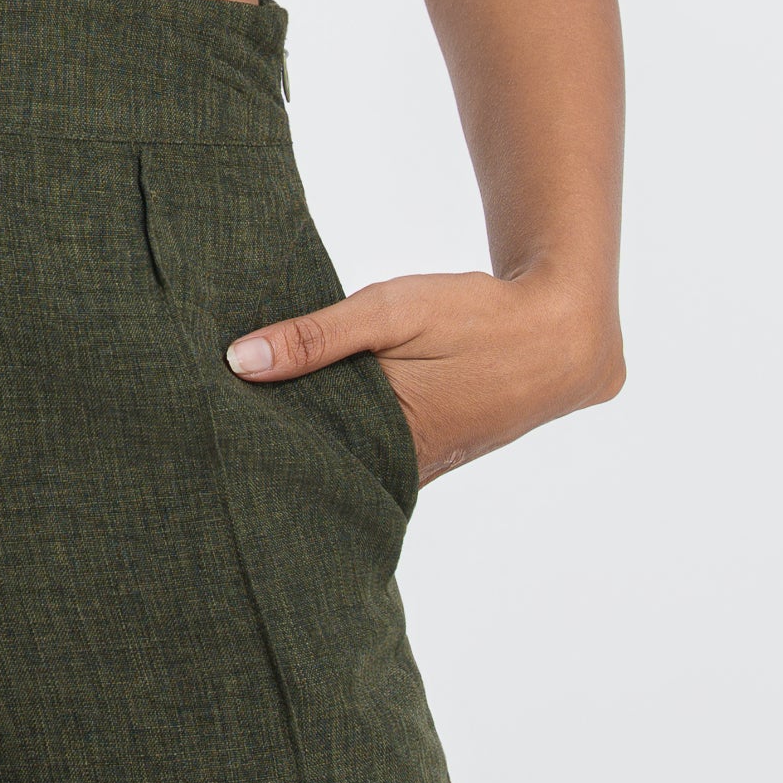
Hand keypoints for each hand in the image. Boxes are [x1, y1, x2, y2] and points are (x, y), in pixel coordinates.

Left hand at [223, 265, 623, 484]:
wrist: (566, 334)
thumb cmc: (478, 317)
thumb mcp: (392, 312)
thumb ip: (317, 337)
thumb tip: (239, 361)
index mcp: (390, 442)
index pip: (303, 455)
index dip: (261, 438)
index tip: (217, 422)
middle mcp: (404, 470)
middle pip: (323, 462)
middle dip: (282, 442)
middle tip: (225, 419)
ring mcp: (423, 467)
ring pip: (350, 458)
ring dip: (316, 436)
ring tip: (258, 415)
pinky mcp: (435, 454)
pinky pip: (376, 453)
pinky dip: (348, 433)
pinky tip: (317, 410)